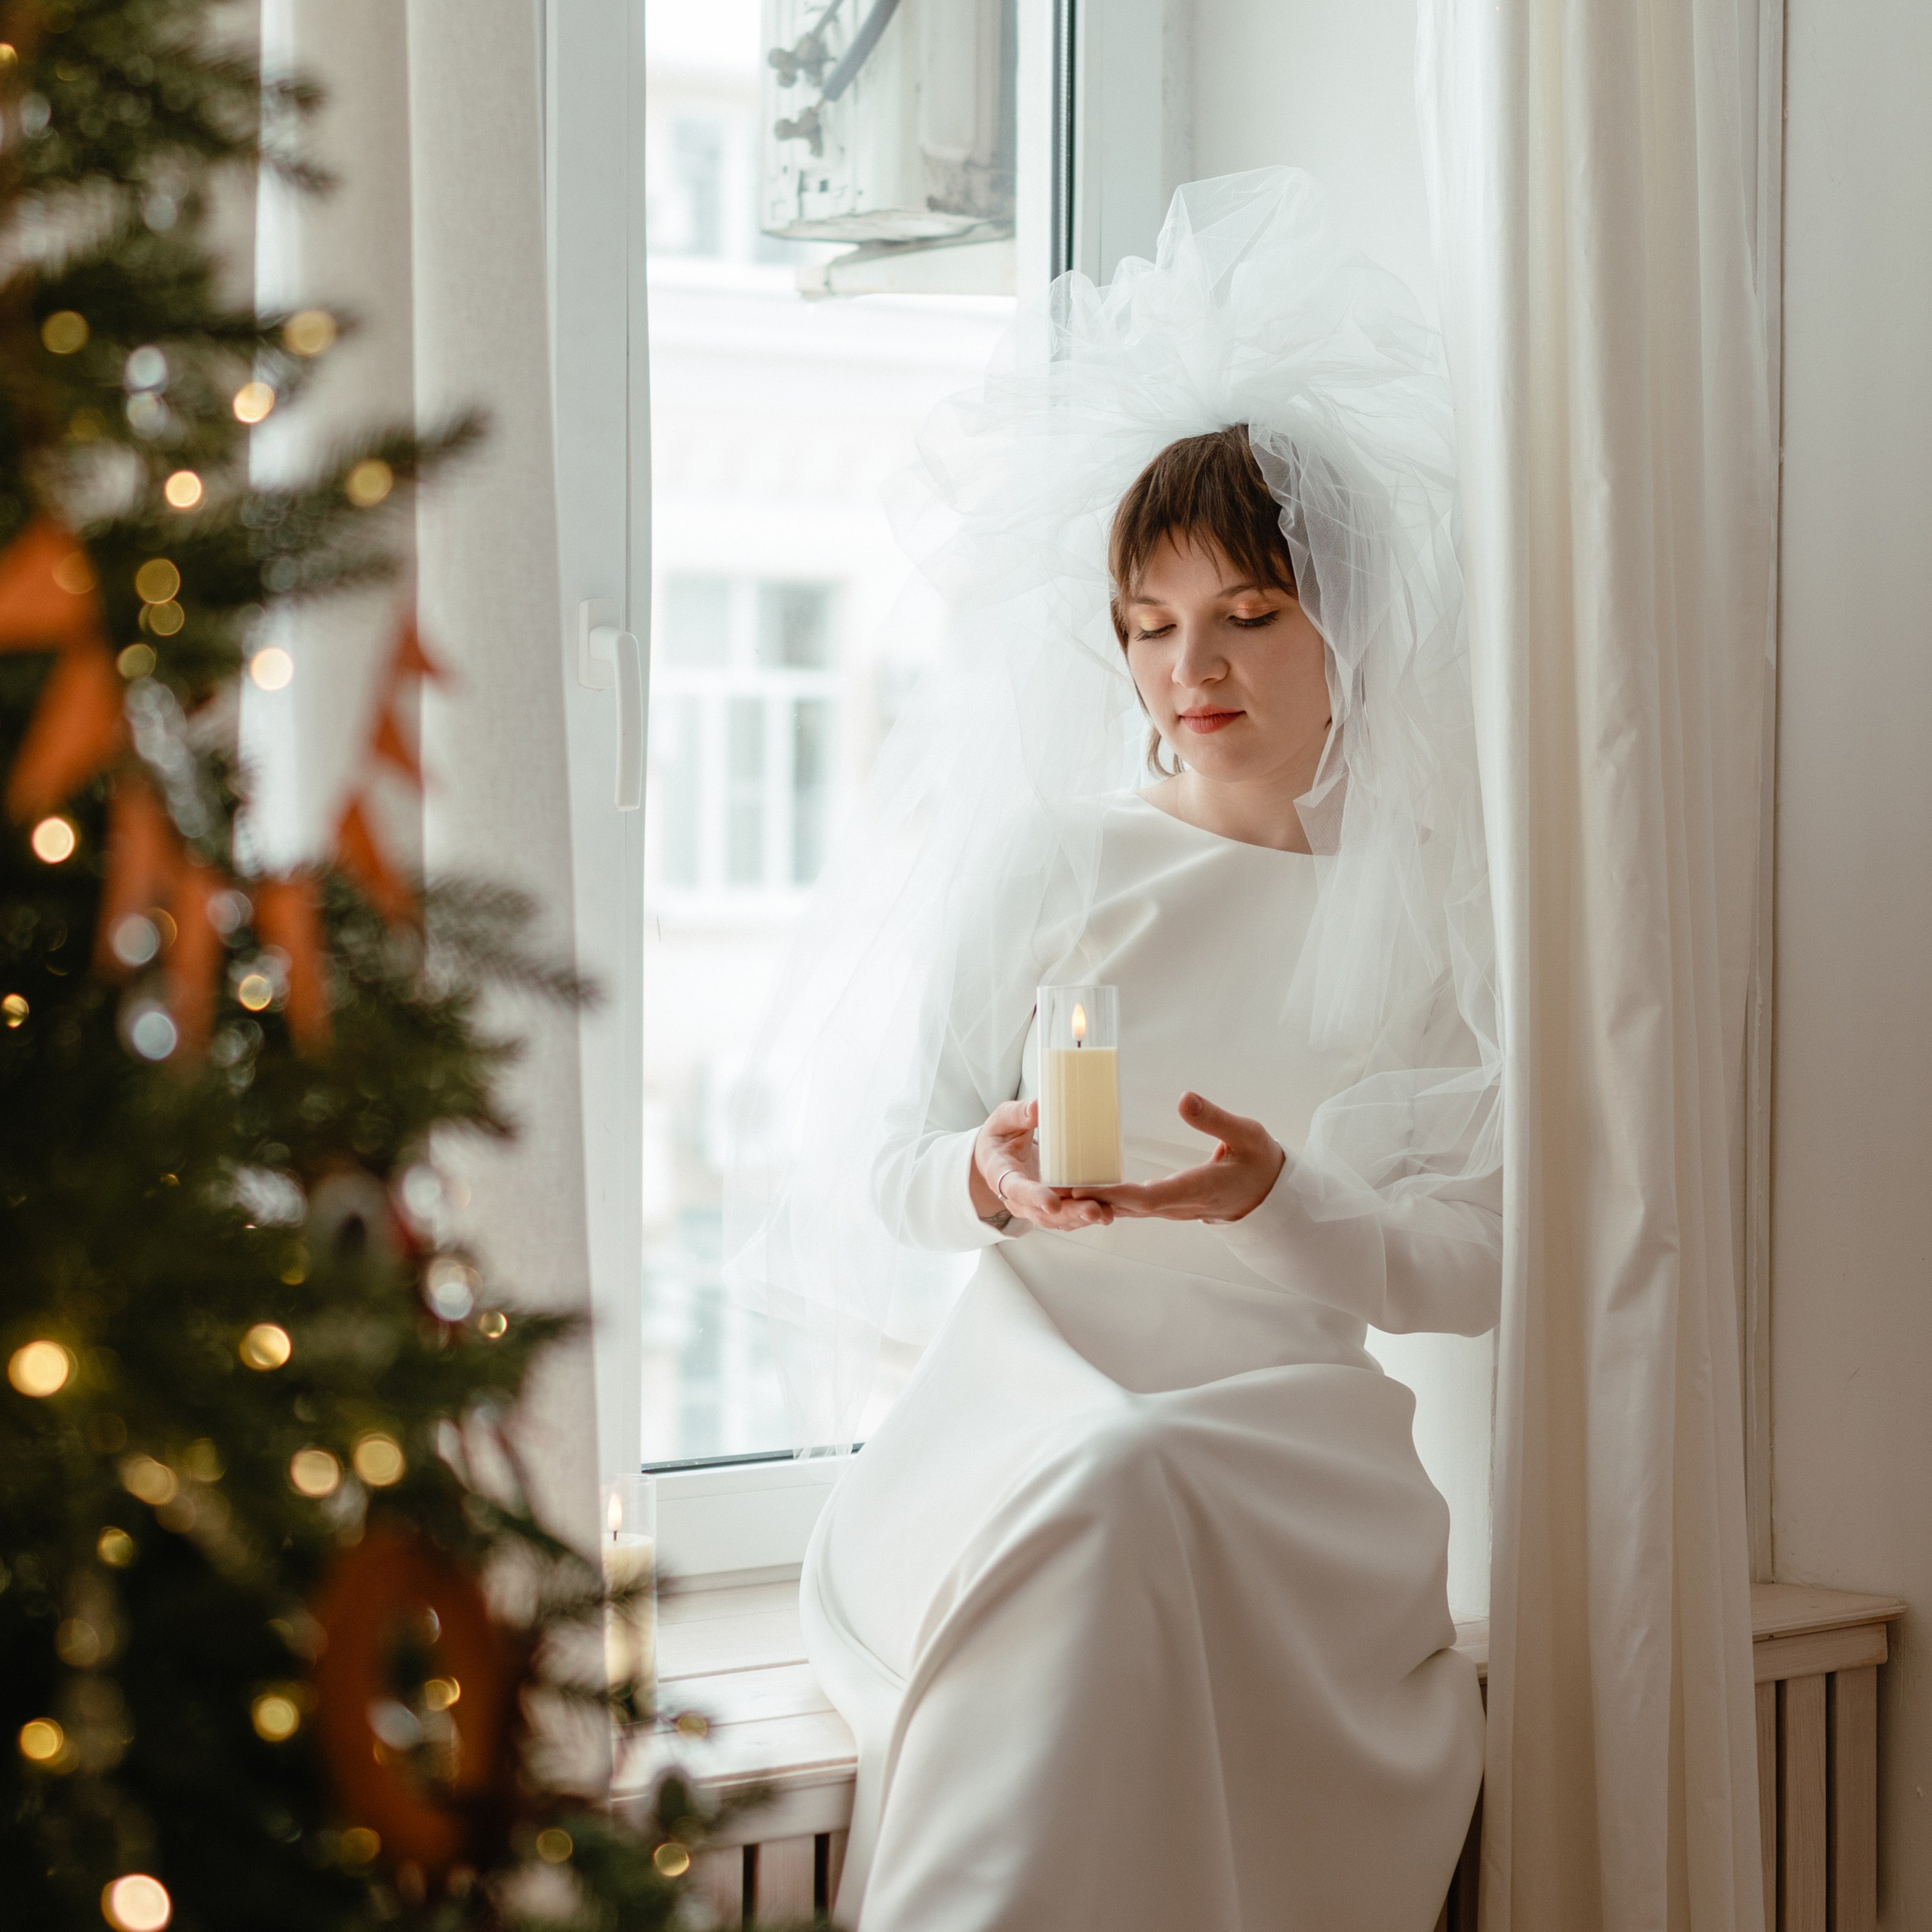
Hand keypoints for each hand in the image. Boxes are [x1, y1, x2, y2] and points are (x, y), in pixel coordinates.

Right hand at [970, 1099, 1115, 1232]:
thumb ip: (1018, 1115)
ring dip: (1081, 1217)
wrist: (997, 1155)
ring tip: (1104, 1213)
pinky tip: (1106, 1212)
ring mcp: (1034, 1205)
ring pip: (1057, 1219)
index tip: (1052, 1203)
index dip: (1034, 1197)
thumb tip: (1038, 1108)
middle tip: (1093, 1210)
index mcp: (1000, 1174)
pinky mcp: (1051, 1205)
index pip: (1016, 1189)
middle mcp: (1016, 1198)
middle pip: (1041, 1213)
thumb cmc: (1000, 1136)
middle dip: (1069, 1213)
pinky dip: (1085, 1216)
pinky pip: (1067, 1216)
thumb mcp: (1002, 1120)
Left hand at [1073, 1093, 1284, 1223]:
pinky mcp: (1167, 1206)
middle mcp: (1179, 1205)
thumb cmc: (1258, 1162)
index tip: (1086, 1186)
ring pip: (1126, 1211)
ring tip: (1056, 1191)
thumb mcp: (1247, 1134)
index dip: (1116, 1193)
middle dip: (1091, 1201)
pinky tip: (1082, 1190)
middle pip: (1128, 1208)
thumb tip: (1184, 1099)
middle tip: (1053, 1189)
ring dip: (1093, 1203)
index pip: (1150, 1196)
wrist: (1269, 1194)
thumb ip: (1215, 1119)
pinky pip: (1131, 1208)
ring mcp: (1172, 1209)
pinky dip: (1105, 1201)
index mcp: (1197, 1188)